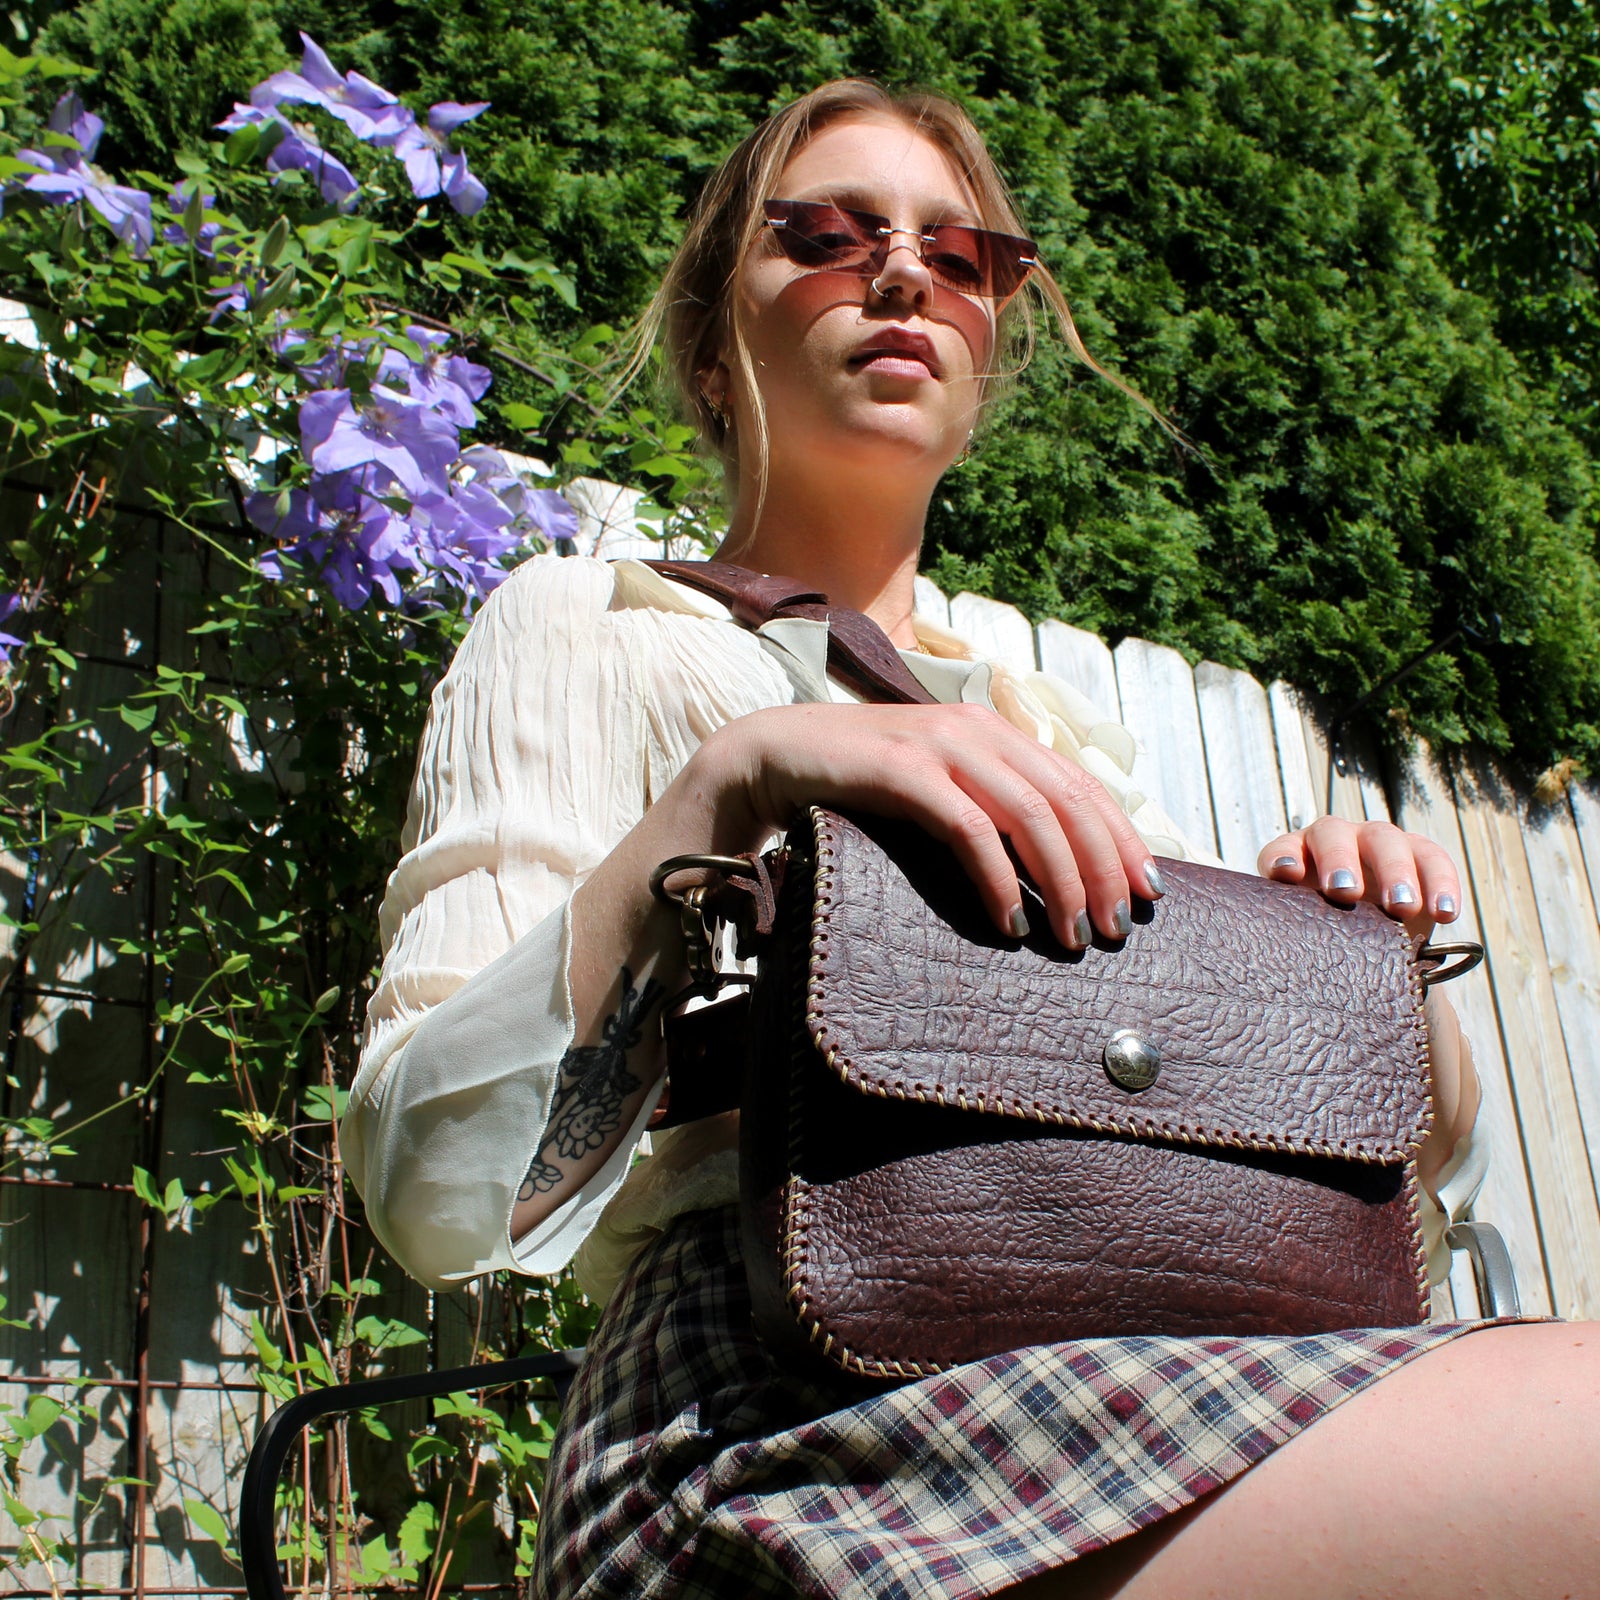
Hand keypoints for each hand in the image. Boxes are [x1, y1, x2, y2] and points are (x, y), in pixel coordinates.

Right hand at [696, 700, 1164, 948]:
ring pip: (1030, 814)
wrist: (777, 754)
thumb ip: (990, 805)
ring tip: (1073, 935)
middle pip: (1069, 801)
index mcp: (996, 730)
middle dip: (1103, 869)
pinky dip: (998, 879)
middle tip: (1116, 927)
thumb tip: (1056, 863)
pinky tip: (1010, 920)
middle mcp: (978, 729)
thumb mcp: (940, 785)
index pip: (1082, 784)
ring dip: (1062, 881)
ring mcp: (941, 745)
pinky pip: (970, 829)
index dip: (1123, 838)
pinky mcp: (903, 770)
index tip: (1149, 891)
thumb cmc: (862, 782)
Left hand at [1257, 817, 1460, 938]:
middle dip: (1339, 860)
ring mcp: (1375, 840)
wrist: (1375, 947)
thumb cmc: (1329, 942)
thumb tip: (1290, 971)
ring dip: (1393, 871)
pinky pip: (1432, 858)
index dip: (1283, 858)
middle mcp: (1333, 840)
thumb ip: (1298, 939)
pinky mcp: (1418, 852)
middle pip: (1333, 834)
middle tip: (1345, 893)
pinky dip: (1441, 883)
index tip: (1287, 875)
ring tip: (1401, 907)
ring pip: (1384, 839)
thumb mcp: (1311, 939)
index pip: (1283, 850)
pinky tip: (1445, 913)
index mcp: (1296, 857)